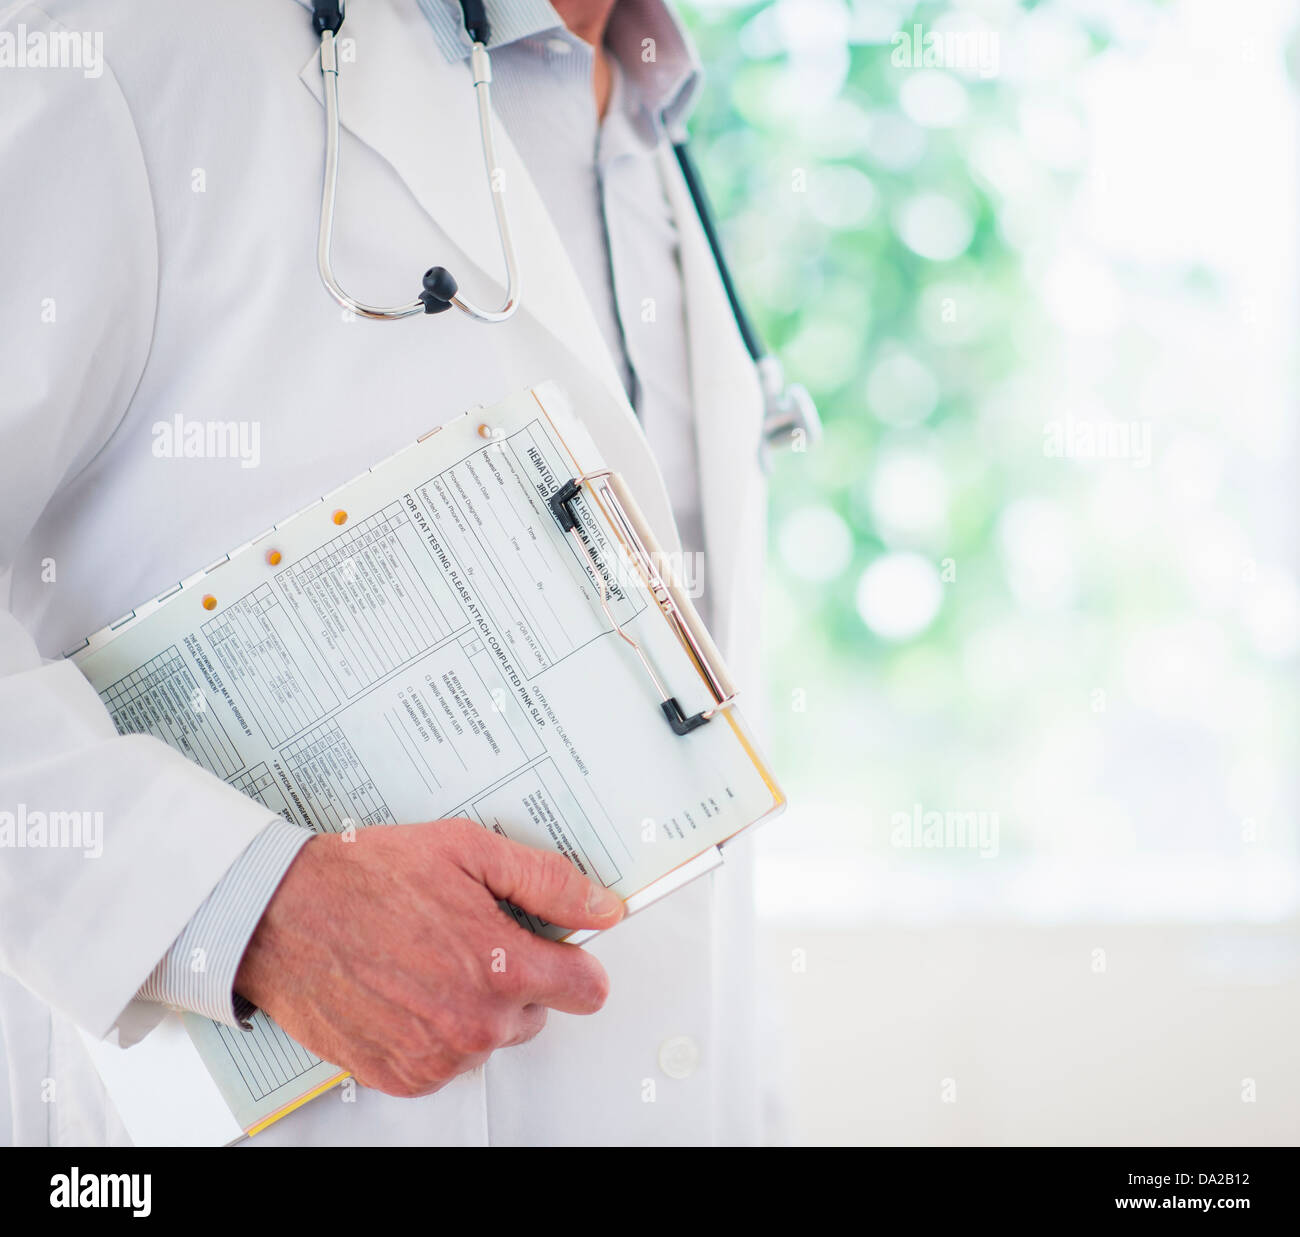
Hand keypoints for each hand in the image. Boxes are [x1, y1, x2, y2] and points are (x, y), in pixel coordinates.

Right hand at [233, 819, 624, 1096]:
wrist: (283, 915)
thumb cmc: (367, 878)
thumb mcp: (468, 851)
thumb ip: (546, 882)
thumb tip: (600, 906)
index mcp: (500, 968)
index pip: (588, 990)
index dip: (576, 962)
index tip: (560, 950)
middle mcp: (473, 1023)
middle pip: (537, 1014)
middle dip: (515, 978)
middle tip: (469, 936)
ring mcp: (436, 1056)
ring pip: (490, 1039)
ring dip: (474, 1007)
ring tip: (429, 958)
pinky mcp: (401, 1076)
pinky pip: (445, 1061)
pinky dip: (434, 1032)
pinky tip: (407, 988)